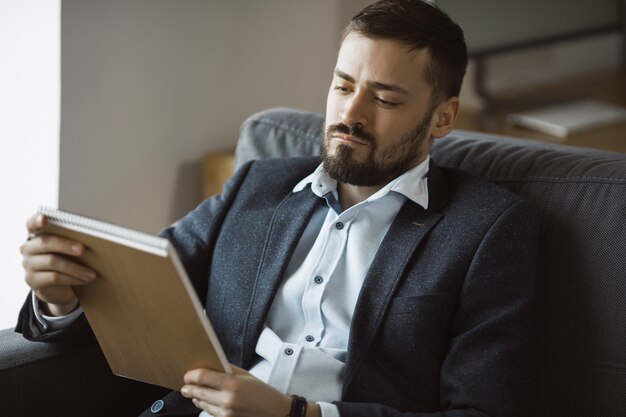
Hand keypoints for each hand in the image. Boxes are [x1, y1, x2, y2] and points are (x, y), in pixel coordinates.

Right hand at [20, 213, 96, 315]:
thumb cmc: (67, 260)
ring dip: (75, 268)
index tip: (44, 218)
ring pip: (52, 262)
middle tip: (82, 249)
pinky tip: (84, 280)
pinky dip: (72, 278)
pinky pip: (54, 277)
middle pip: (45, 243)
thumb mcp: (69, 248)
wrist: (58, 287)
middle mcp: (28, 248)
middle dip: (66, 245)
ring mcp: (29, 265)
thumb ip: (73, 239)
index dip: (36, 220)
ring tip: (92, 273)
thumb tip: (94, 236)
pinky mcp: (33, 281)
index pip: (32, 224)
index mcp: (36, 235)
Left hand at [181, 366, 319, 416]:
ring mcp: (226, 413)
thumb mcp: (247, 376)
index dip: (191, 375)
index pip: (203, 377)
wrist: (276, 412)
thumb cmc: (263, 392)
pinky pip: (211, 412)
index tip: (187, 375)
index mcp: (233, 384)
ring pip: (202, 404)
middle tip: (184, 385)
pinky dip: (205, 406)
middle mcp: (227, 399)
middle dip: (189, 388)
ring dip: (196, 397)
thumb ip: (229, 370)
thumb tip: (212, 365)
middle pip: (198, 392)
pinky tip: (203, 401)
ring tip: (192, 393)